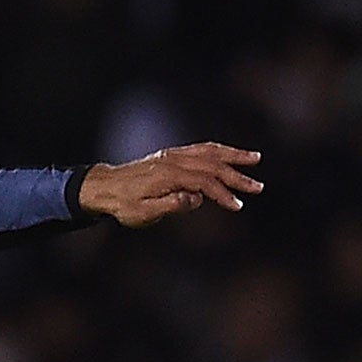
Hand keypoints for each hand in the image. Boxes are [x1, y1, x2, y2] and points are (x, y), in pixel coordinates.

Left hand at [79, 144, 261, 227]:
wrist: (104, 188)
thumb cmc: (123, 204)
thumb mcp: (143, 213)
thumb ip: (170, 205)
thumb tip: (196, 199)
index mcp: (168, 176)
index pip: (204, 182)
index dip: (223, 194)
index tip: (237, 205)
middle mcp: (172, 161)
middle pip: (211, 165)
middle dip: (236, 176)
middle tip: (258, 188)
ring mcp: (171, 156)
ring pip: (208, 151)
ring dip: (233, 155)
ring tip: (255, 158)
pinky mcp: (170, 155)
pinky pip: (198, 148)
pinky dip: (218, 149)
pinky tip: (230, 154)